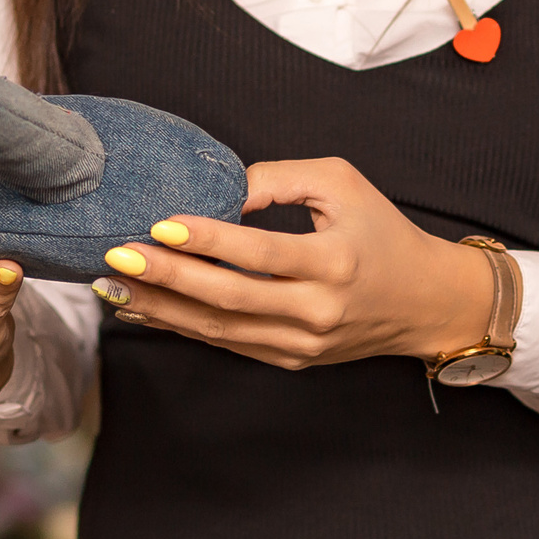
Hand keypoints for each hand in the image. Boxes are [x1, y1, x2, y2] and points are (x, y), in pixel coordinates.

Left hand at [96, 158, 493, 368]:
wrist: (425, 301)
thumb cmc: (380, 231)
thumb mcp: (341, 183)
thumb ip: (279, 178)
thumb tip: (218, 189)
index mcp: (335, 261)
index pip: (259, 252)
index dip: (207, 239)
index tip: (159, 224)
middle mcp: (318, 310)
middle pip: (230, 298)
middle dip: (167, 278)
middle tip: (118, 256)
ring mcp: (303, 343)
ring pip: (221, 329)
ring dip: (162, 309)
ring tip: (114, 286)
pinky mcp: (291, 360)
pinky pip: (229, 344)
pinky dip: (184, 327)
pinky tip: (146, 309)